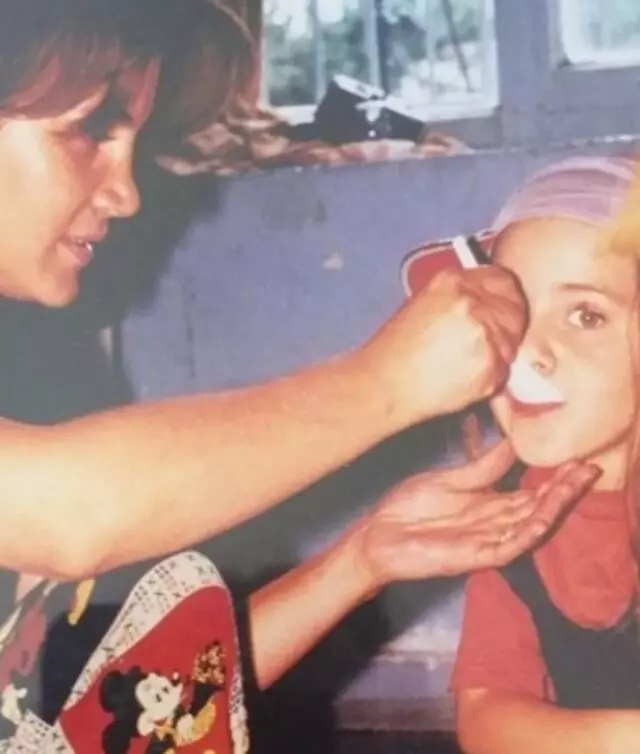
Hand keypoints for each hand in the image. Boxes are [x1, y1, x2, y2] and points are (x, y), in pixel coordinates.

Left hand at [345, 441, 599, 592]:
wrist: (376, 535)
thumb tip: (513, 443)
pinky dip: (526, 533)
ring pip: (528, 526)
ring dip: (553, 508)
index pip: (531, 492)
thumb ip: (483, 467)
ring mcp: (484, 541)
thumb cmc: (408, 509)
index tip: (578, 459)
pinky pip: (506, 547)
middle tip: (588, 468)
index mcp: (488, 506)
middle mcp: (493, 524)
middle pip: (537, 508)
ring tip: (573, 486)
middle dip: (563, 490)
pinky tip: (542, 518)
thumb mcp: (450, 479)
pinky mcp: (471, 557)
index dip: (555, 479)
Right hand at [357, 266, 527, 425]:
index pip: (502, 279)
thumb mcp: (423, 307)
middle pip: (515, 309)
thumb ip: (459, 299)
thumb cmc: (393, 353)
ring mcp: (484, 334)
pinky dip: (490, 377)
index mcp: (453, 282)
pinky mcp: (490, 366)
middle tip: (487, 342)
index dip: (505, 296)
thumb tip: (487, 302)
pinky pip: (504, 370)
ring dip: (497, 353)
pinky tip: (464, 378)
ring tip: (465, 363)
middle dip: (506, 325)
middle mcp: (471, 302)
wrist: (382, 386)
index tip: (503, 306)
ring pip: (512, 342)